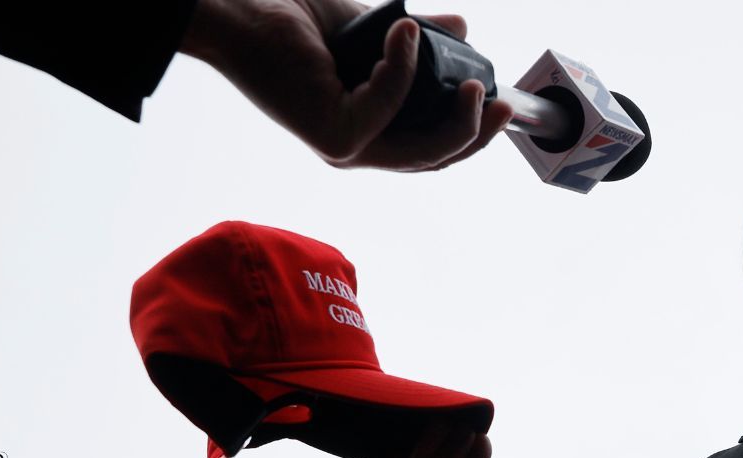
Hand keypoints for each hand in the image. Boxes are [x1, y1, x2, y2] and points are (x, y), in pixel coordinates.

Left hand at [180, 0, 514, 170]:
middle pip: (436, 159)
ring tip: (471, 79)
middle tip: (502, 104)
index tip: (497, 102)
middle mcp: (355, 149)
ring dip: (457, 116)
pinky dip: (405, 65)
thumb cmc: (293, 19)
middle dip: (476, 134)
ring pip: (423, 149)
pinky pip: (390, 102)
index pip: (431, 148)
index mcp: (365, 132)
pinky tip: (404, 30)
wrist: (240, 10)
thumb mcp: (375, 31)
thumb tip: (462, 29)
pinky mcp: (334, 136)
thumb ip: (417, 40)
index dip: (471, 131)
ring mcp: (345, 148)